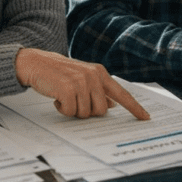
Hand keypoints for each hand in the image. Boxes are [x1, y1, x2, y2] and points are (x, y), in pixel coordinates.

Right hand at [15, 48, 150, 119]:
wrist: (36, 63)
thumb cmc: (60, 74)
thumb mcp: (83, 78)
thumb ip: (99, 90)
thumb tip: (112, 105)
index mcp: (100, 73)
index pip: (121, 93)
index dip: (134, 107)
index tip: (145, 117)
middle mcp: (93, 76)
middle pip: (101, 111)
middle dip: (87, 111)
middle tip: (75, 101)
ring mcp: (81, 81)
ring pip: (85, 113)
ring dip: (73, 110)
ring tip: (64, 97)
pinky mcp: (67, 88)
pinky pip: (70, 112)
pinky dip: (62, 109)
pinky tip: (56, 98)